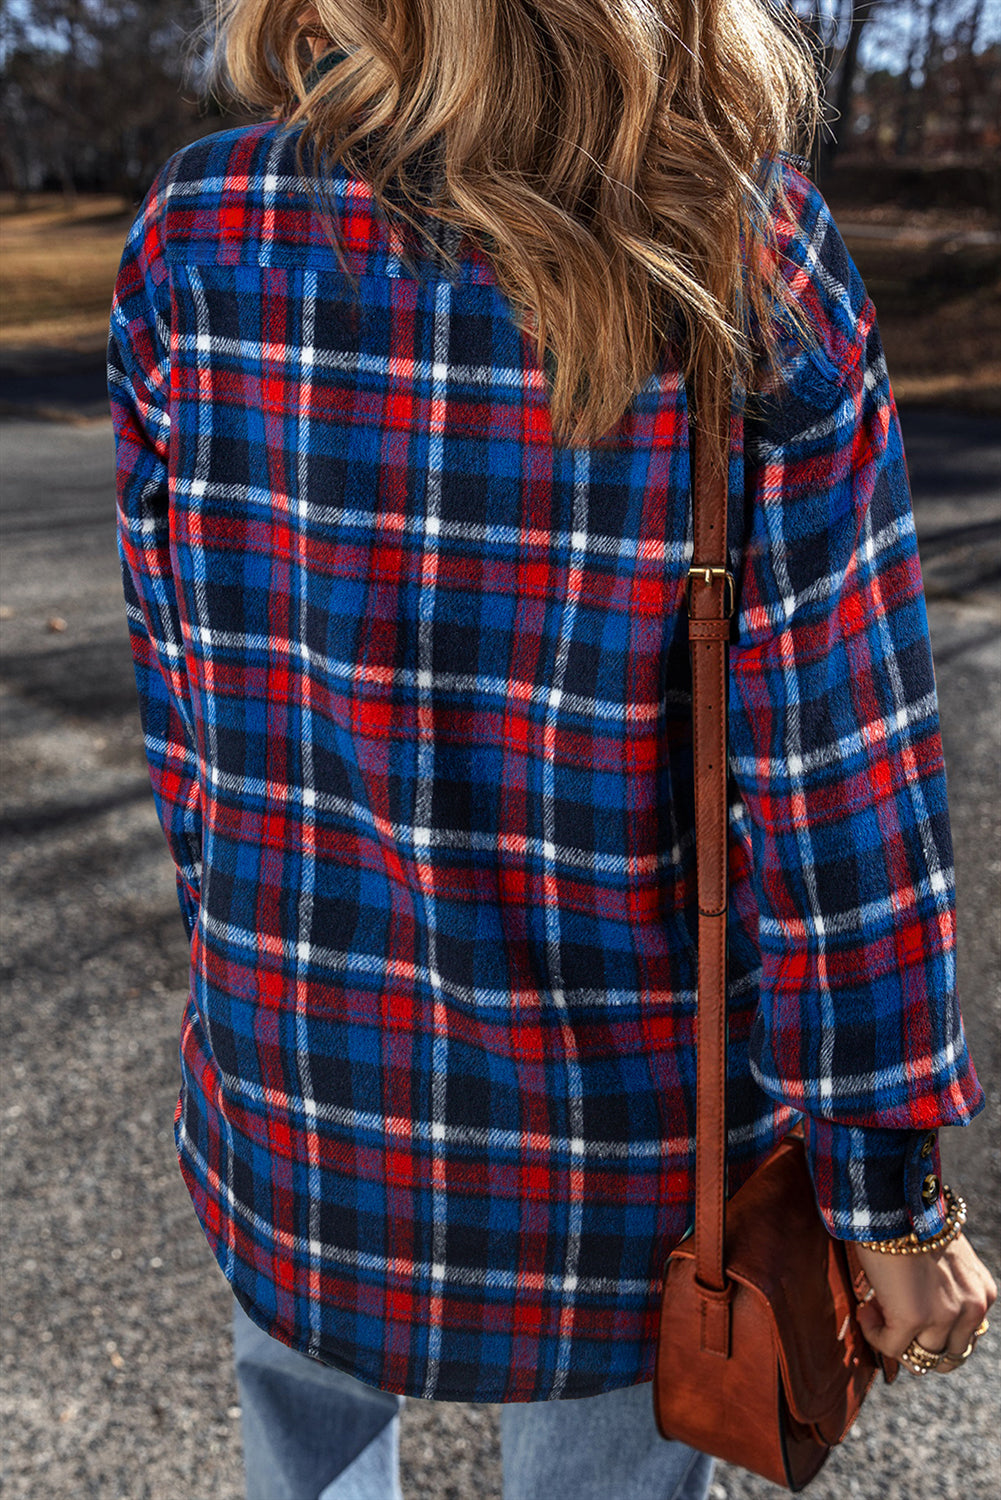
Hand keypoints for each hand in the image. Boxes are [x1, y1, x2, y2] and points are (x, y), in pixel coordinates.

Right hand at [853, 1232, 995, 1374]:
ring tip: (874, 1310)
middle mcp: (972, 1310)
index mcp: (982, 1295)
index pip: (964, 1337)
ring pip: (921, 1359)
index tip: (909, 1312)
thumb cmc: (912, 1221)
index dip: (933, 1331)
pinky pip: (891, 1347)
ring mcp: (945, 1317)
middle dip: (919, 1344)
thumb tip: (919, 1311)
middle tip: (893, 1321)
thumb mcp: (946, 1259)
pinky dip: (874, 1332)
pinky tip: (864, 1309)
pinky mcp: (914, 1319)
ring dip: (895, 1340)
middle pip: (947, 1356)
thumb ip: (946, 1289)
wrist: (896, 1203)